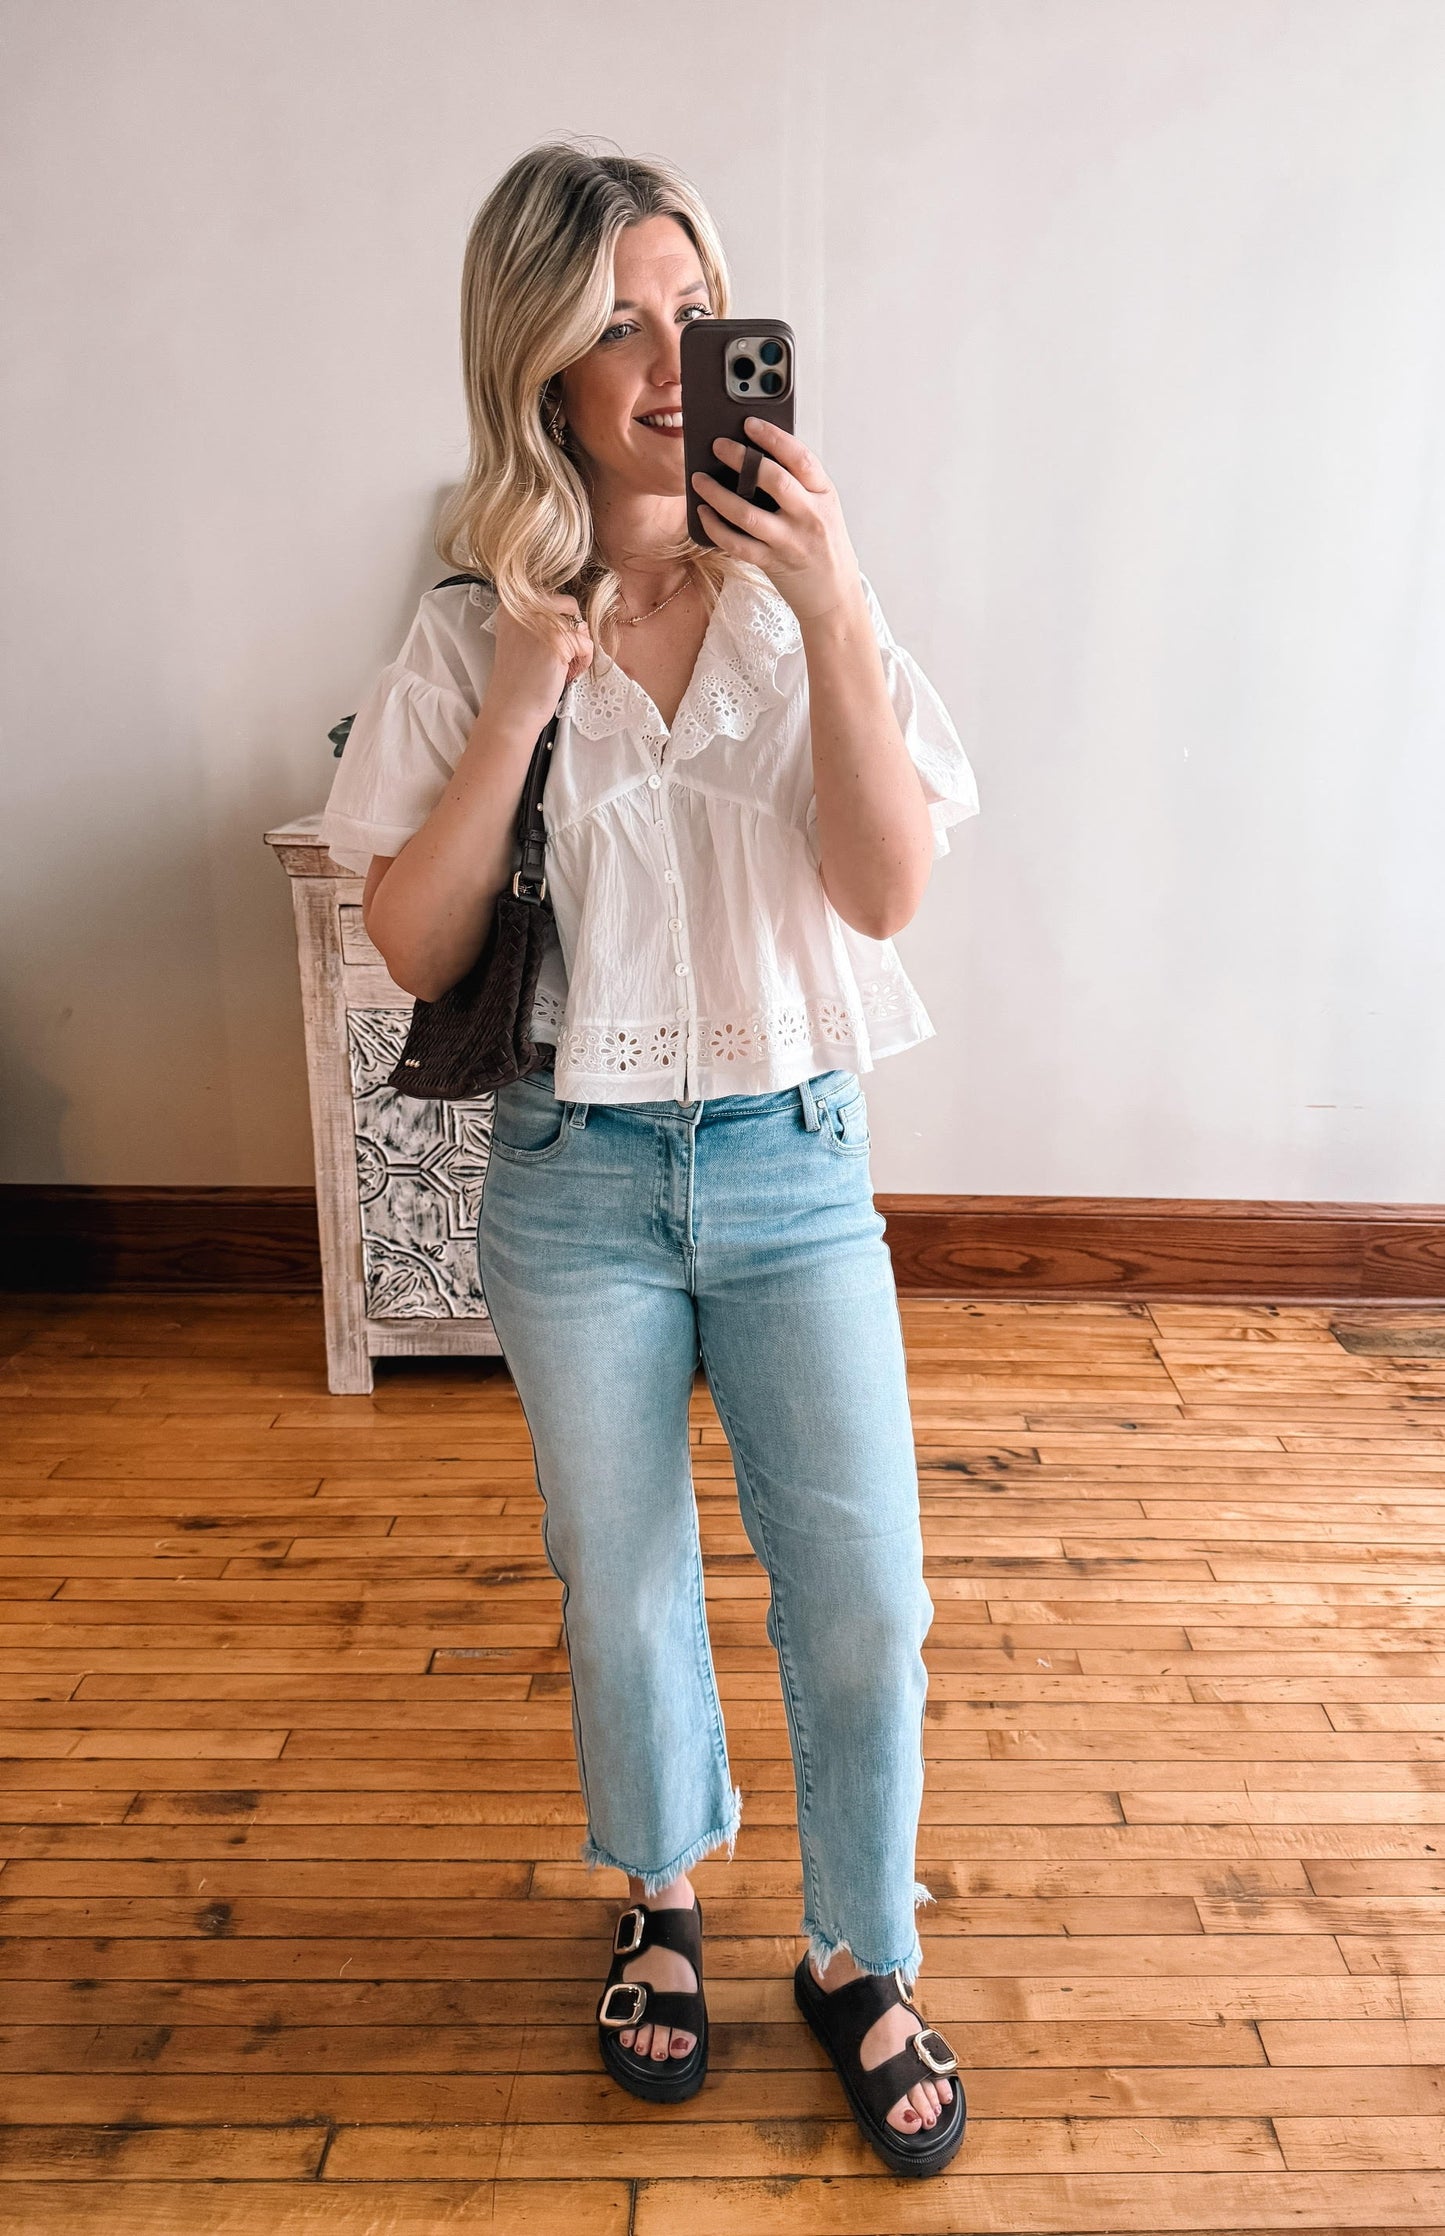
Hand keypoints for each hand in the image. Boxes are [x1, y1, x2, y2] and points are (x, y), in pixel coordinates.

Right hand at [486, 590, 593, 735]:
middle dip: (572, 633)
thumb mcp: (523, 639)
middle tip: (560, 658)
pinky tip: (565, 675)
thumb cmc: (519, 682)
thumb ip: (541, 621)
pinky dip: (583, 662)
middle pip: (569, 606)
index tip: (550, 647)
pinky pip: (586, 644)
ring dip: (578, 650)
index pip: (555, 599)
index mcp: (512, 605)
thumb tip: (577, 617)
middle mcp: (524, 607)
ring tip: (560, 669)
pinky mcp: (557, 640)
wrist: (511, 711)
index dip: (561, 623)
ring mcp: (541, 622)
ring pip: (580, 627)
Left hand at [690, 418, 861, 623]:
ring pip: (747, 513)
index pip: (800, 458)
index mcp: (824, 494)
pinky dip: (715, 527)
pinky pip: (737, 544)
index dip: (773, 437)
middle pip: (773, 479)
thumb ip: (799, 485)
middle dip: (740, 458)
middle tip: (717, 445)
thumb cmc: (824, 545)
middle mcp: (810, 516)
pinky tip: (703, 514)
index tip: (749, 423)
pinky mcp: (773, 563)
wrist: (834, 595)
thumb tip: (753, 456)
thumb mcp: (823, 508)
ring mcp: (790, 541)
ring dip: (717, 494)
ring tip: (699, 480)